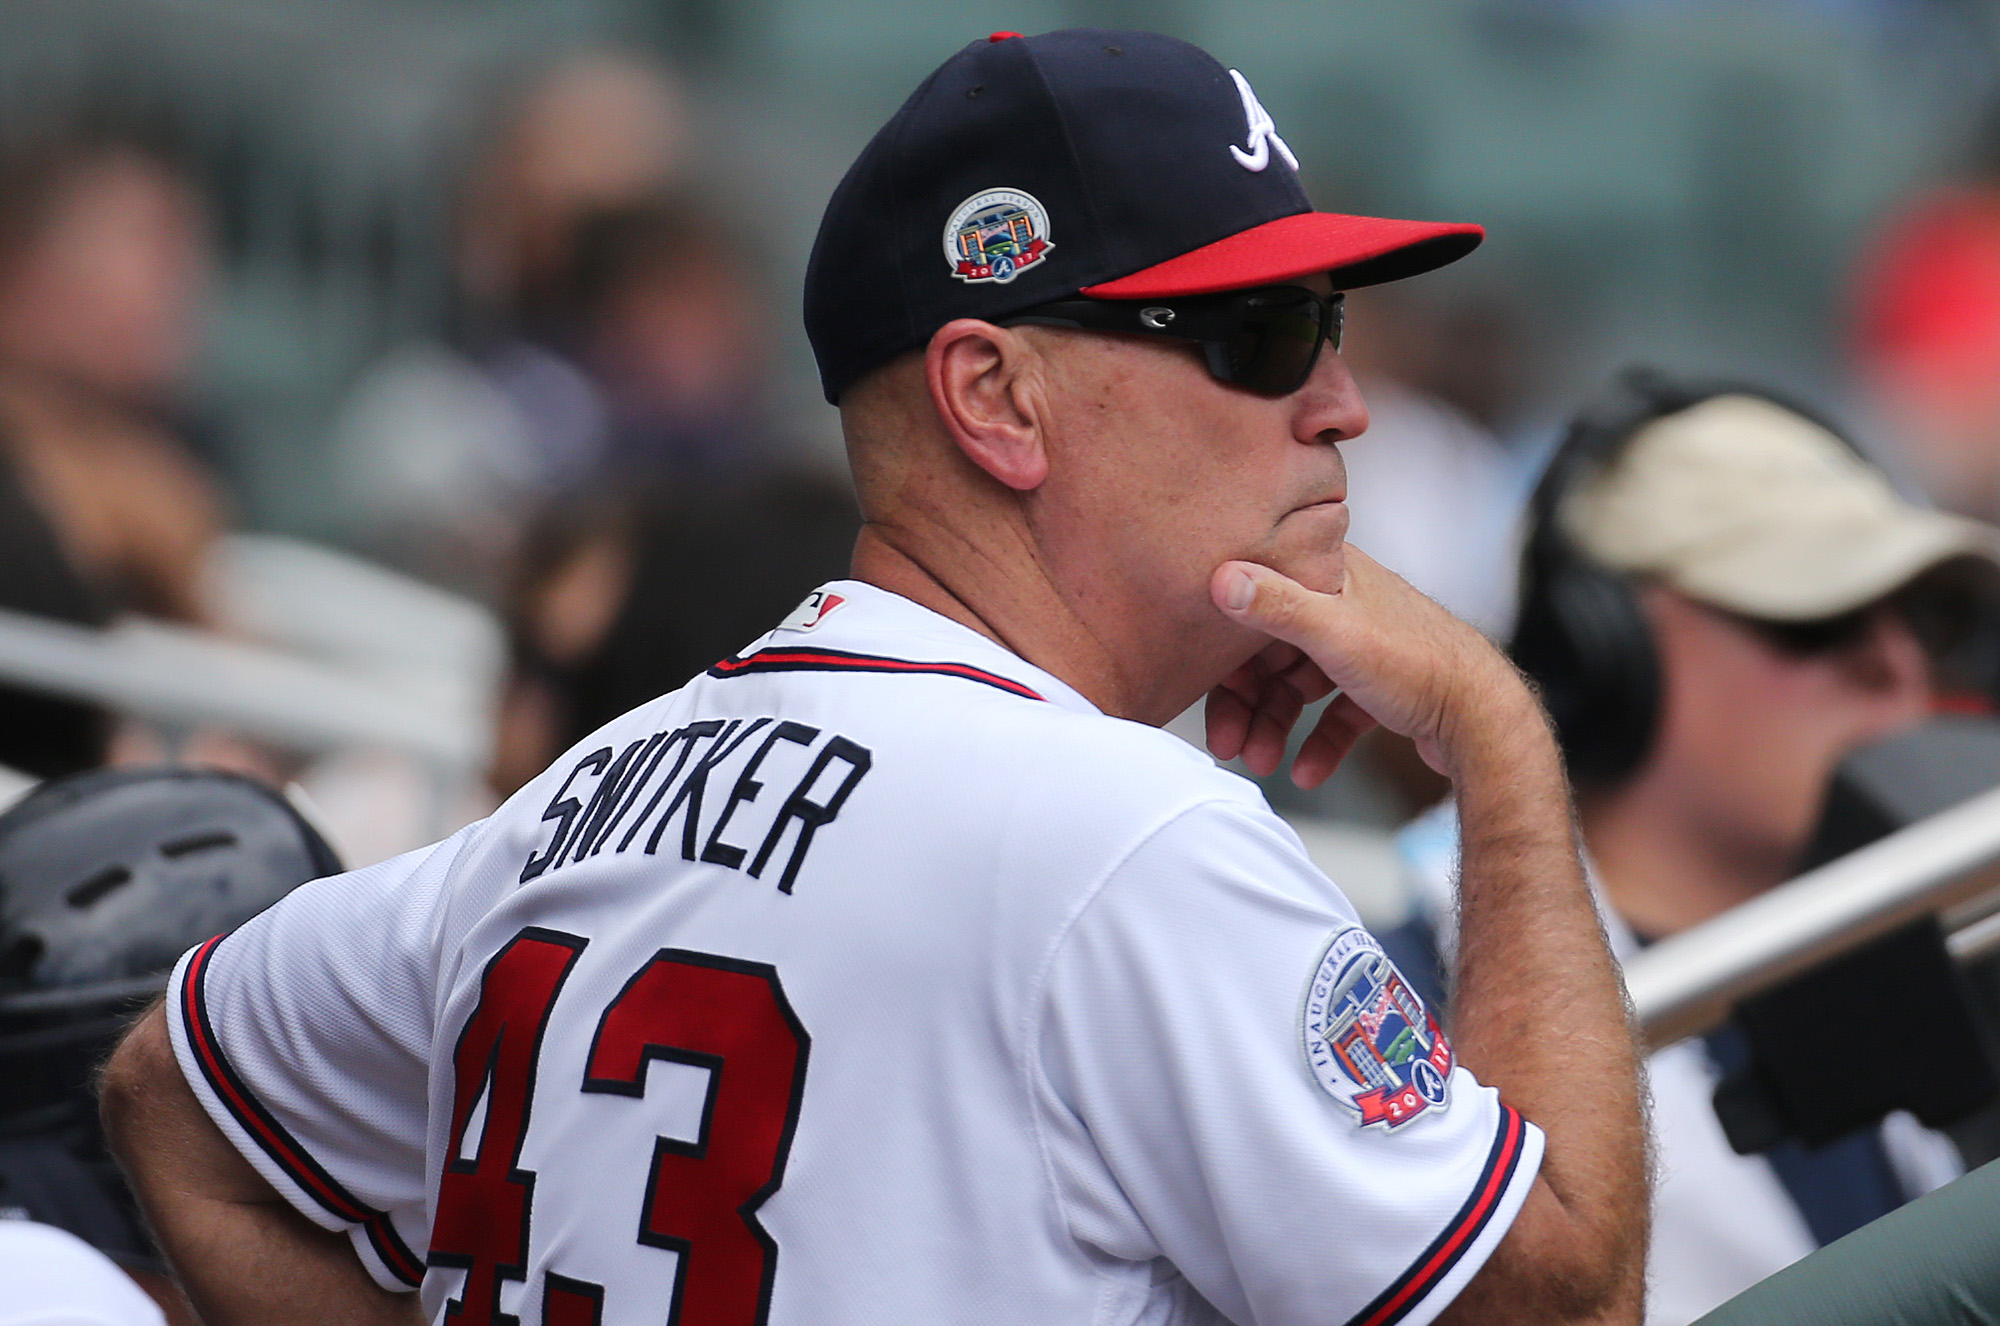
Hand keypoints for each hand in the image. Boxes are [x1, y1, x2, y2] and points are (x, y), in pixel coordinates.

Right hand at [1204, 549, 1535, 786]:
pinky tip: (1307, 773)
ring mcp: (1363, 644)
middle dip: (1247, 703)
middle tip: (1228, 746)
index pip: (1255, 601)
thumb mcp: (1335, 632)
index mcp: (1330, 571)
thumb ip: (1276, 606)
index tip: (1205, 689)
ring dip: (1274, 727)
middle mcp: (1344, 600)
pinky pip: (1333, 713)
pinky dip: (1317, 741)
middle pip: (1271, 651)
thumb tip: (1220, 578)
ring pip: (1299, 686)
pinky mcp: (1381, 684)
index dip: (1226, 650)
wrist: (1485, 719)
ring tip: (1262, 764)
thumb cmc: (1418, 665)